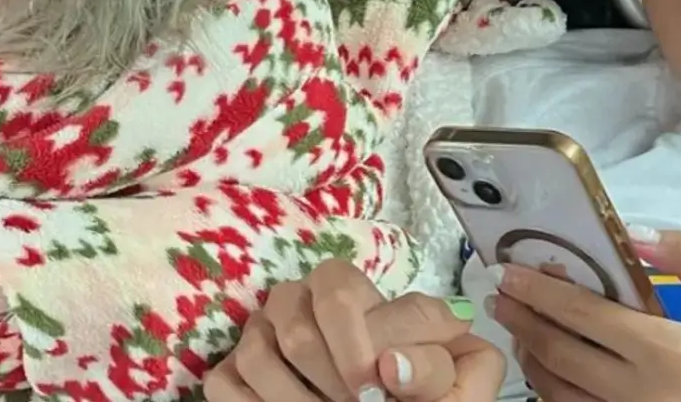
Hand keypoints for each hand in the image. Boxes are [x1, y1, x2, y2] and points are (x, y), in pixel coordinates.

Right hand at [205, 258, 504, 401]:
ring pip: (255, 357)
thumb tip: (392, 367)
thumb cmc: (429, 401)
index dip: (360, 345)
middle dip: (330, 378)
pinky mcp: (230, 375)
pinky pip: (224, 385)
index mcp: (349, 290)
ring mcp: (258, 337)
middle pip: (295, 328)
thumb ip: (439, 365)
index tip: (382, 389)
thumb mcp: (456, 386)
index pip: (341, 295)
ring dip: (298, 401)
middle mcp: (297, 301)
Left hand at [490, 228, 680, 401]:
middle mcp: (641, 395)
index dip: (540, 292)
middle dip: (521, 321)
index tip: (509, 273)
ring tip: (518, 326)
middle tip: (499, 295)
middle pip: (558, 355)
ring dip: (530, 356)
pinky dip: (552, 389)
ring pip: (557, 393)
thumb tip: (633, 234)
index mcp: (667, 353)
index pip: (584, 317)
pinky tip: (547, 366)